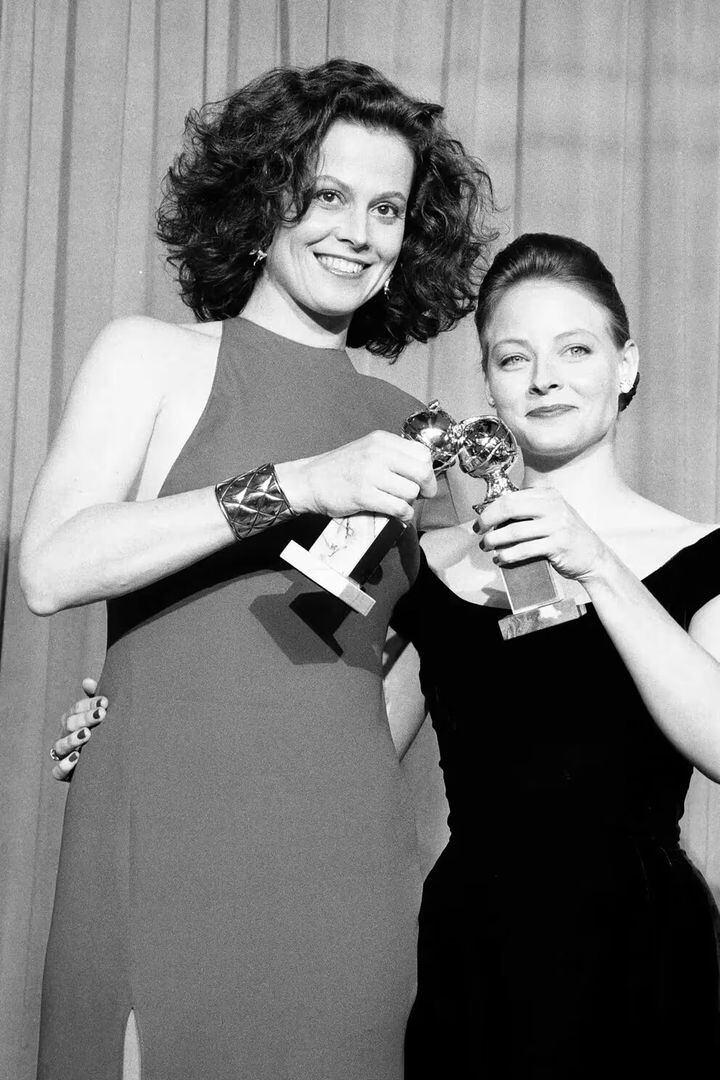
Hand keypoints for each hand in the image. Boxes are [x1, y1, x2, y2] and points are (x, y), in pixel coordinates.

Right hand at [50, 677, 106, 780]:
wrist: (112, 765)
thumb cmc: (107, 735)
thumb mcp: (104, 716)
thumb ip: (97, 700)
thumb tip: (87, 681)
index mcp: (73, 720)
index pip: (76, 709)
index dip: (89, 704)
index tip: (106, 703)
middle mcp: (66, 736)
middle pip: (69, 724)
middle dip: (85, 718)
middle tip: (102, 715)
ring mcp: (65, 755)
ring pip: (60, 745)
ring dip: (73, 739)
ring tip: (87, 734)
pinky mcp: (67, 774)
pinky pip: (58, 772)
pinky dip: (64, 765)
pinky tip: (76, 758)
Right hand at [277, 432, 436, 522]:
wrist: (310, 481)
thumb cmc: (341, 469)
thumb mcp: (368, 450)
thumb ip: (393, 456)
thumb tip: (423, 472)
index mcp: (382, 440)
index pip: (422, 453)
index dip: (428, 470)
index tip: (423, 481)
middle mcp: (377, 453)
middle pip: (422, 472)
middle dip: (427, 488)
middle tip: (421, 495)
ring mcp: (370, 474)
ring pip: (411, 492)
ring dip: (409, 502)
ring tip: (398, 503)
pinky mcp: (363, 495)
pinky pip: (398, 507)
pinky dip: (402, 515)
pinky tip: (397, 514)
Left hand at [475, 487, 607, 580]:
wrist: (594, 557)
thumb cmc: (567, 536)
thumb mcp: (553, 515)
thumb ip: (530, 511)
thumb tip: (494, 515)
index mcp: (550, 495)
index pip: (512, 497)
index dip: (491, 508)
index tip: (481, 520)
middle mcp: (554, 506)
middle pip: (510, 508)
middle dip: (488, 520)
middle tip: (479, 532)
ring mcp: (557, 525)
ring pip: (514, 531)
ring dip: (494, 540)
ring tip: (486, 547)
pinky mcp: (558, 545)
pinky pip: (524, 550)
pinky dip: (508, 555)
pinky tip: (500, 559)